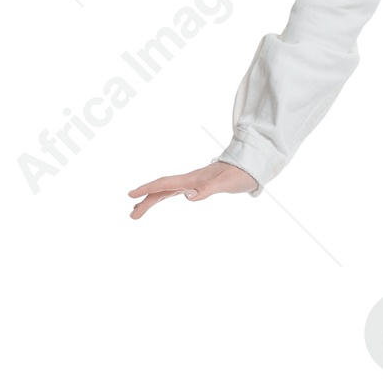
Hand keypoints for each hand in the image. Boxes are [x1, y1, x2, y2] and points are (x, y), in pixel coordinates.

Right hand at [128, 160, 256, 218]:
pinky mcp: (198, 185)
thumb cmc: (240, 174)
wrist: (251, 167)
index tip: (131, 195)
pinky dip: (163, 196)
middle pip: (162, 189)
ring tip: (136, 211)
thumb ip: (208, 188)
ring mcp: (193, 182)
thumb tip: (188, 196)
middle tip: (132, 216)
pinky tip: (158, 200)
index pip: (165, 184)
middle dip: (146, 201)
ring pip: (166, 191)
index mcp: (193, 179)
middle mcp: (190, 180)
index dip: (148, 189)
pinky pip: (174, 191)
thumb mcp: (226, 183)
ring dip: (151, 200)